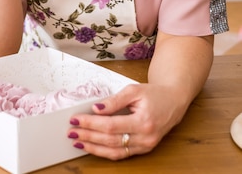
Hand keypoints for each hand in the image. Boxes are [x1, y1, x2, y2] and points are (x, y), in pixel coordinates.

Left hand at [67, 82, 182, 159]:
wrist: (174, 101)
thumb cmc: (155, 94)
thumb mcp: (134, 90)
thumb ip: (114, 101)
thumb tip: (96, 109)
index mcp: (143, 121)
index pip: (110, 125)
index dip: (91, 124)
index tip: (76, 120)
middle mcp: (145, 137)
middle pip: (110, 140)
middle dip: (88, 136)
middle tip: (71, 131)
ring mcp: (145, 146)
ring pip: (115, 152)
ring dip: (94, 148)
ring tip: (77, 142)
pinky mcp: (144, 149)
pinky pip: (122, 154)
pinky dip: (105, 152)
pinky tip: (92, 147)